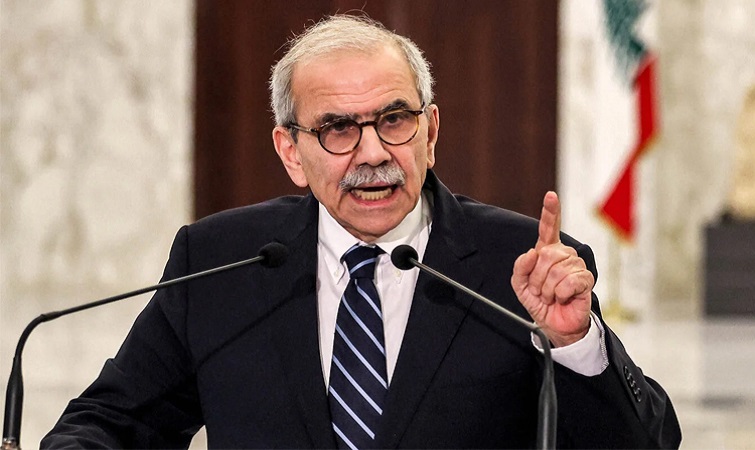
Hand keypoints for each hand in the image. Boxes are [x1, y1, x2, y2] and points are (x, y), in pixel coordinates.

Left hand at [511, 192, 593, 346]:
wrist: (555, 324)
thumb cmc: (541, 302)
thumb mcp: (521, 286)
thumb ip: (520, 268)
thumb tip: (531, 253)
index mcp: (548, 252)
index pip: (549, 228)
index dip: (550, 212)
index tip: (551, 195)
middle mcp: (563, 255)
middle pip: (545, 255)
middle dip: (536, 277)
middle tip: (540, 291)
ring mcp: (576, 266)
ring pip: (555, 270)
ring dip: (547, 288)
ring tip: (551, 295)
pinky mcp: (586, 279)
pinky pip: (568, 281)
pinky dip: (560, 293)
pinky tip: (563, 298)